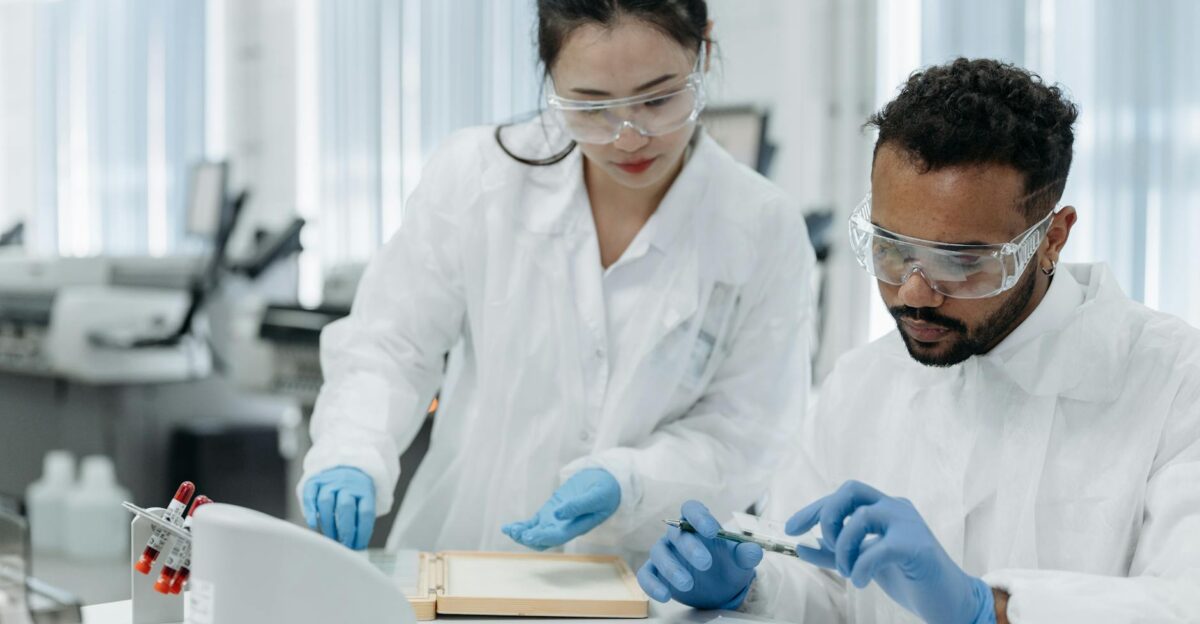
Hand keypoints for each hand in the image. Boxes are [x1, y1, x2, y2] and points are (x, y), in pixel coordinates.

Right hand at [301, 466, 375, 549]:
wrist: (345, 467)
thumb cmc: (355, 493)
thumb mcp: (365, 501)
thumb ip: (361, 520)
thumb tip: (357, 547)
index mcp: (364, 489)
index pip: (365, 512)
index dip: (362, 532)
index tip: (358, 546)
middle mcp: (347, 483)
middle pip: (346, 506)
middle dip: (345, 530)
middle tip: (344, 544)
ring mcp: (330, 481)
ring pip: (326, 502)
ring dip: (328, 524)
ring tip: (331, 538)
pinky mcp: (314, 482)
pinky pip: (310, 496)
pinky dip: (311, 511)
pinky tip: (314, 524)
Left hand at [502, 468, 620, 549]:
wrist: (606, 483)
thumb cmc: (605, 491)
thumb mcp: (595, 496)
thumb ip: (578, 506)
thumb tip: (558, 514)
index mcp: (576, 527)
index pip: (557, 537)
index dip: (542, 537)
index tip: (529, 535)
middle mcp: (564, 528)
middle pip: (543, 540)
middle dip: (528, 538)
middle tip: (515, 532)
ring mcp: (556, 521)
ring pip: (535, 533)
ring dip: (521, 534)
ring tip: (509, 529)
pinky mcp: (550, 512)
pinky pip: (533, 523)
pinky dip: (521, 526)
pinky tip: (508, 527)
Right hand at [636, 500, 762, 609]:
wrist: (718, 588)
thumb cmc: (727, 565)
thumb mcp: (740, 561)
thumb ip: (746, 554)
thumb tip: (754, 551)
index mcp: (698, 524)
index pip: (692, 509)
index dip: (699, 517)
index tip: (711, 530)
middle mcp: (678, 535)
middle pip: (676, 532)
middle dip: (690, 547)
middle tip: (706, 564)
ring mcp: (664, 553)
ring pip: (659, 553)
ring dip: (671, 568)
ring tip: (688, 584)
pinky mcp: (655, 572)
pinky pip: (646, 575)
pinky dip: (652, 585)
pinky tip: (665, 596)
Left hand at [786, 480, 994, 623]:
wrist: (949, 600)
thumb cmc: (908, 578)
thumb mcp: (862, 563)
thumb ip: (833, 554)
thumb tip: (799, 546)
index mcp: (883, 508)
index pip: (841, 496)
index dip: (812, 509)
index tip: (790, 529)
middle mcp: (895, 507)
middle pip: (850, 489)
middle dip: (827, 514)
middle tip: (826, 546)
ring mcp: (908, 523)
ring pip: (860, 517)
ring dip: (844, 548)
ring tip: (850, 572)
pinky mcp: (917, 546)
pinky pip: (877, 548)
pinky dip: (861, 567)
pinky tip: (861, 582)